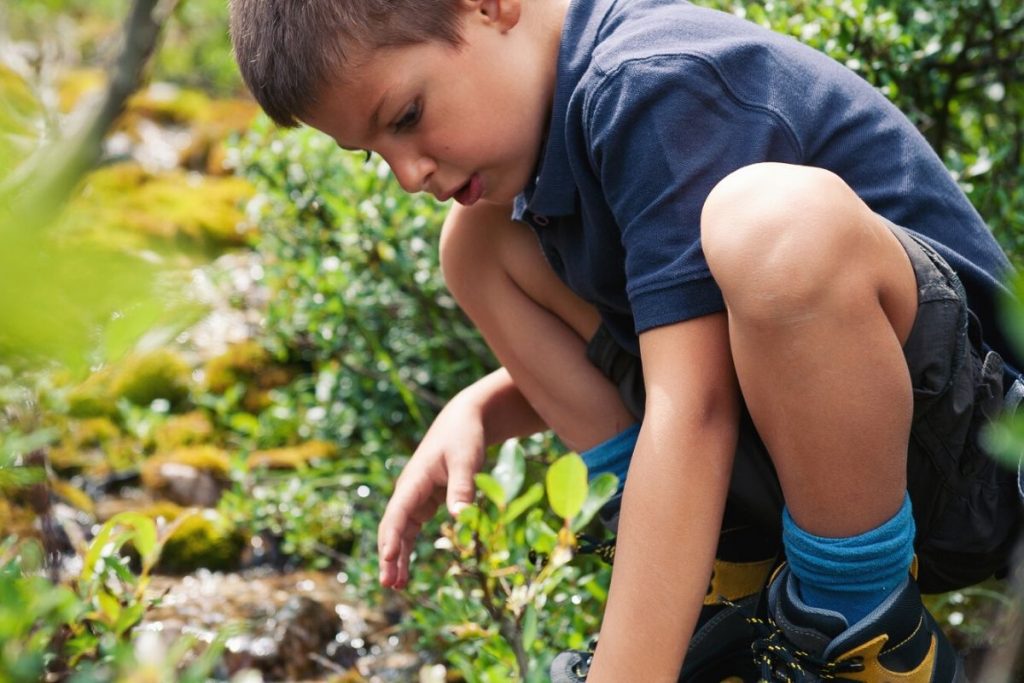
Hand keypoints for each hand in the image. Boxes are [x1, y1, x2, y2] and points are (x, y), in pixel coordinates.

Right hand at [377, 393, 485, 587]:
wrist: (463, 421)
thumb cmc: (464, 438)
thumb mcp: (467, 461)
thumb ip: (463, 489)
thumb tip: (461, 519)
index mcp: (414, 481)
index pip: (398, 514)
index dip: (392, 538)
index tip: (388, 560)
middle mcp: (409, 492)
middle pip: (394, 527)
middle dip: (389, 555)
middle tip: (388, 584)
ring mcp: (415, 498)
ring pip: (400, 532)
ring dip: (396, 557)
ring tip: (396, 586)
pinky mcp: (426, 503)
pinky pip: (412, 530)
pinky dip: (407, 549)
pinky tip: (406, 572)